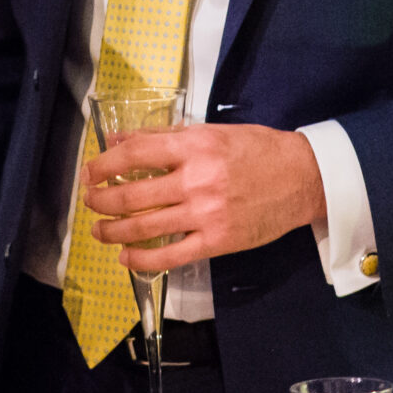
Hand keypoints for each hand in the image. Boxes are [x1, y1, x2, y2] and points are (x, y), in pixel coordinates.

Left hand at [83, 123, 325, 273]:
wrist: (302, 178)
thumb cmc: (256, 150)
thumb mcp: (209, 132)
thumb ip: (163, 136)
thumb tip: (120, 139)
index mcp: (194, 147)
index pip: (135, 155)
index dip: (104, 166)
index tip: (90, 173)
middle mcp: (197, 181)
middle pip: (133, 196)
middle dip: (101, 201)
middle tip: (90, 201)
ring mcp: (206, 214)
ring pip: (145, 228)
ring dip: (113, 231)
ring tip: (99, 230)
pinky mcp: (217, 241)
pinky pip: (171, 256)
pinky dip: (142, 259)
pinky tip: (125, 256)